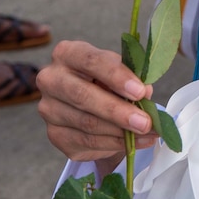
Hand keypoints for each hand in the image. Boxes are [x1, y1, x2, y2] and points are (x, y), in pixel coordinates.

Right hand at [37, 40, 157, 164]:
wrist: (93, 103)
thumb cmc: (109, 79)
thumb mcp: (121, 71)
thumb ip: (132, 77)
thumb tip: (145, 93)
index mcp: (67, 54)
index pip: (91, 61)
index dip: (116, 76)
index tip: (140, 91)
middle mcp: (51, 80)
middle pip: (83, 96)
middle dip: (118, 111)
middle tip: (145, 122)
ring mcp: (49, 109)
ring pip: (87, 123)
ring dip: (121, 132)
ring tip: (148, 134)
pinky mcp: (55, 134)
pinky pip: (87, 142)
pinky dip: (114, 144)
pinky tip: (135, 143)